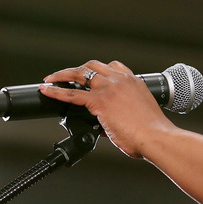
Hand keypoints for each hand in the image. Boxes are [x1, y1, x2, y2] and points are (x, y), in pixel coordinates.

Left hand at [39, 60, 173, 158]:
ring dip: (63, 75)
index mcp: (134, 82)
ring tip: (51, 80)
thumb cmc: (153, 132)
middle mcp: (121, 80)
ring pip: (80, 74)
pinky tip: (46, 90)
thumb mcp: (139, 117)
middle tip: (65, 76)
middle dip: (77, 70)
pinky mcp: (99, 102)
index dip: (97, 71)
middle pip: (92, 66)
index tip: (90, 75)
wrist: (156, 137)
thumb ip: (121, 117)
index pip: (112, 67)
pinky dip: (56, 91)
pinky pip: (71, 94)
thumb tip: (105, 128)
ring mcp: (109, 89)